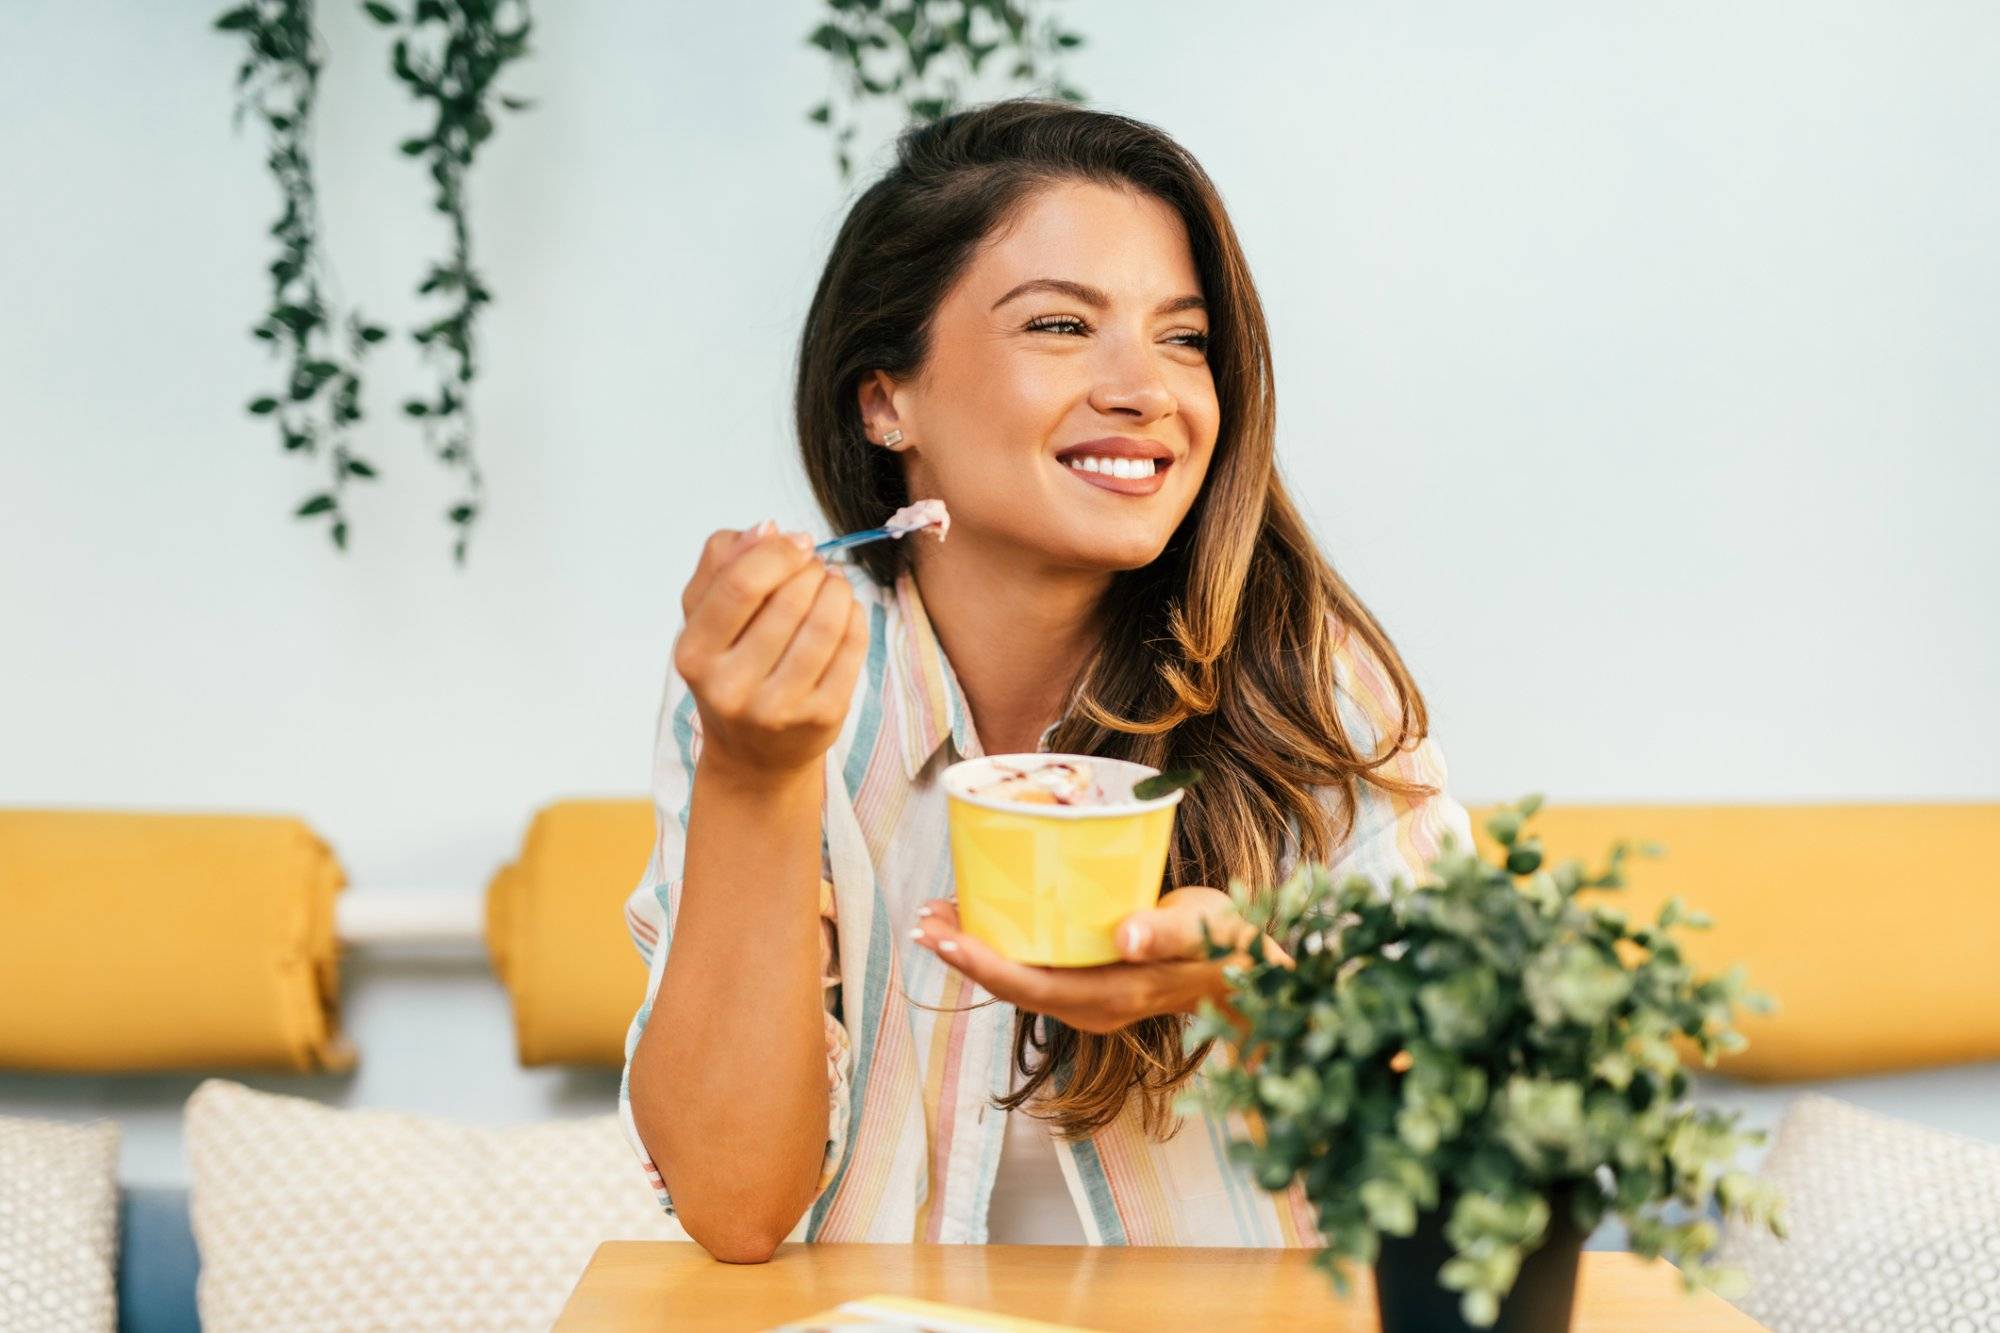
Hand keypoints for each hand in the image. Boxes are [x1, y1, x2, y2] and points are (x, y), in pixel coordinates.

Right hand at [675, 521, 867, 780]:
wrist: (754, 754)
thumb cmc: (730, 669)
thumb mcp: (705, 617)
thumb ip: (723, 562)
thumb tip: (767, 528)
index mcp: (694, 654)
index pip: (740, 584)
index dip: (778, 552)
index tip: (797, 543)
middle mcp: (731, 687)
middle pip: (789, 599)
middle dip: (812, 570)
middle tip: (814, 569)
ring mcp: (778, 708)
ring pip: (826, 622)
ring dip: (837, 588)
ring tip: (831, 585)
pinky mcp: (821, 718)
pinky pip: (853, 647)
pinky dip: (855, 616)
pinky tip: (845, 612)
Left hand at [908, 886, 1293, 1034]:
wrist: (1251, 971)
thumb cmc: (1230, 943)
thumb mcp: (1207, 930)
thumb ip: (1167, 933)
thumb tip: (1127, 937)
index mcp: (1113, 997)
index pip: (1031, 985)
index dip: (982, 963)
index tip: (943, 937)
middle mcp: (1092, 1007)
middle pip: (1012, 984)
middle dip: (964, 954)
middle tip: (924, 916)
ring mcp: (1090, 1000)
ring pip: (1020, 978)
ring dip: (977, 949)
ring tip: (939, 913)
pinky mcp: (1092, 984)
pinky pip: (1037, 968)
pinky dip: (1005, 944)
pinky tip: (987, 916)